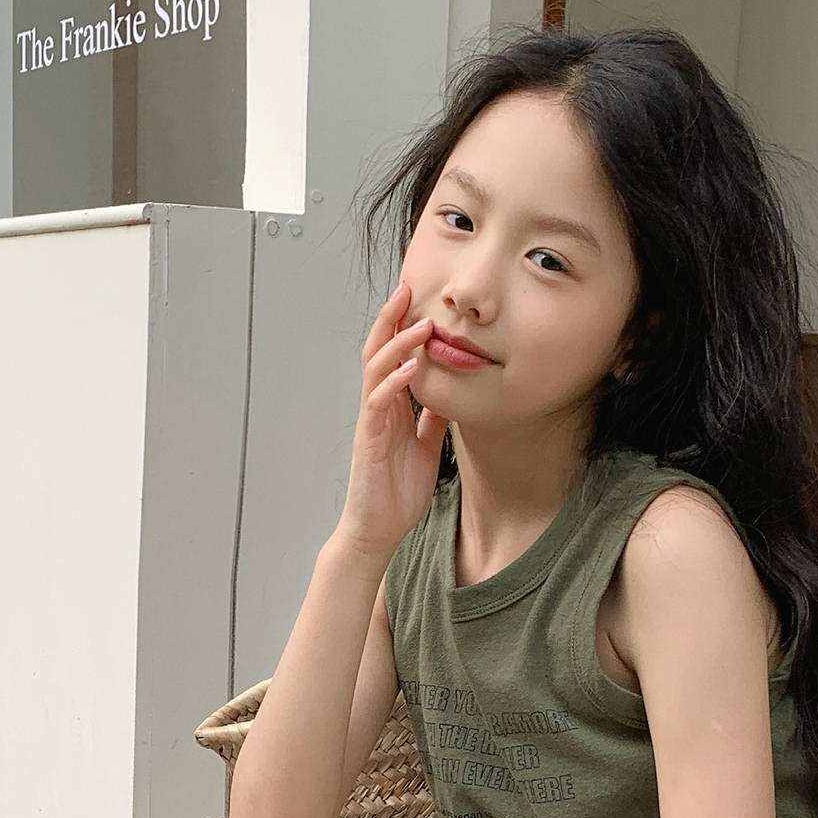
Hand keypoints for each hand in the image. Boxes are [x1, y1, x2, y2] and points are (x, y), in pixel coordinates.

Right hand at [335, 280, 449, 562]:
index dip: (402, 325)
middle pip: (378, 351)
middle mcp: (377, 407)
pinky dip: (393, 383)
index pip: (393, 355)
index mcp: (391, 406)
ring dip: (397, 344)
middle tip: (408, 287)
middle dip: (391, 319)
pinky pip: (378, 404)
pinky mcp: (368, 440)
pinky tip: (409, 369)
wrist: (378, 529)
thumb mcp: (426, 446)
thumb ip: (433, 417)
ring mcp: (370, 422)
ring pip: (375, 370)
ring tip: (419, 322)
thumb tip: (450, 391)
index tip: (418, 297)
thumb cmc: (398, 491)